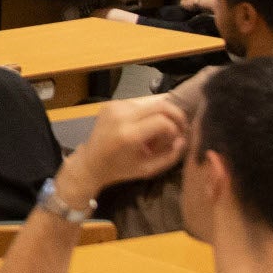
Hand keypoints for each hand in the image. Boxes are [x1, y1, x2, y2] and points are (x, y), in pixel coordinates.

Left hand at [67, 97, 181, 192]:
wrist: (90, 162)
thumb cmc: (120, 169)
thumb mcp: (148, 169)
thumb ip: (170, 156)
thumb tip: (183, 139)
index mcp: (128, 134)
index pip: (163, 121)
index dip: (175, 129)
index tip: (178, 139)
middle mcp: (121, 115)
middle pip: (160, 105)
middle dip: (175, 116)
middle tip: (180, 128)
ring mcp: (114, 107)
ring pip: (151, 104)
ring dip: (160, 116)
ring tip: (157, 134)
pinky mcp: (111, 103)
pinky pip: (138, 104)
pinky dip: (147, 114)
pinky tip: (143, 129)